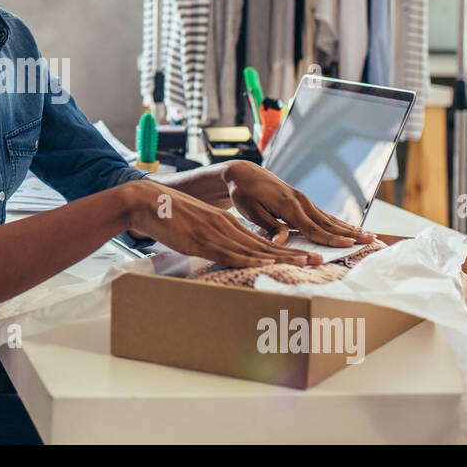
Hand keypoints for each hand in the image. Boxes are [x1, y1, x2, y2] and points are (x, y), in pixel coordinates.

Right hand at [123, 179, 323, 267]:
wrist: (148, 202)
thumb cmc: (168, 217)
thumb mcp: (197, 227)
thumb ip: (212, 238)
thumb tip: (223, 252)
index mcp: (226, 225)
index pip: (261, 240)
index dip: (285, 250)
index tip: (306, 256)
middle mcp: (227, 228)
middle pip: (265, 245)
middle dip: (293, 254)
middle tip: (318, 260)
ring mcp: (216, 234)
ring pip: (254, 249)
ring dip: (281, 258)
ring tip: (305, 264)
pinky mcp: (202, 241)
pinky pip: (231, 253)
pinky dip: (251, 259)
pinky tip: (267, 264)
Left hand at [221, 161, 376, 246]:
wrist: (244, 173)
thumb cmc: (244, 194)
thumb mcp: (250, 211)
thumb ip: (268, 226)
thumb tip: (280, 242)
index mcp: (288, 206)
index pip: (312, 228)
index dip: (331, 239)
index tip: (349, 246)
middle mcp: (300, 202)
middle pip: (329, 223)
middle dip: (351, 233)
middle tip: (372, 241)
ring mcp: (304, 201)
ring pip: (330, 219)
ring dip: (351, 229)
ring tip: (370, 236)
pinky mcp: (303, 202)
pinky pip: (325, 215)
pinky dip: (340, 223)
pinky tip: (352, 229)